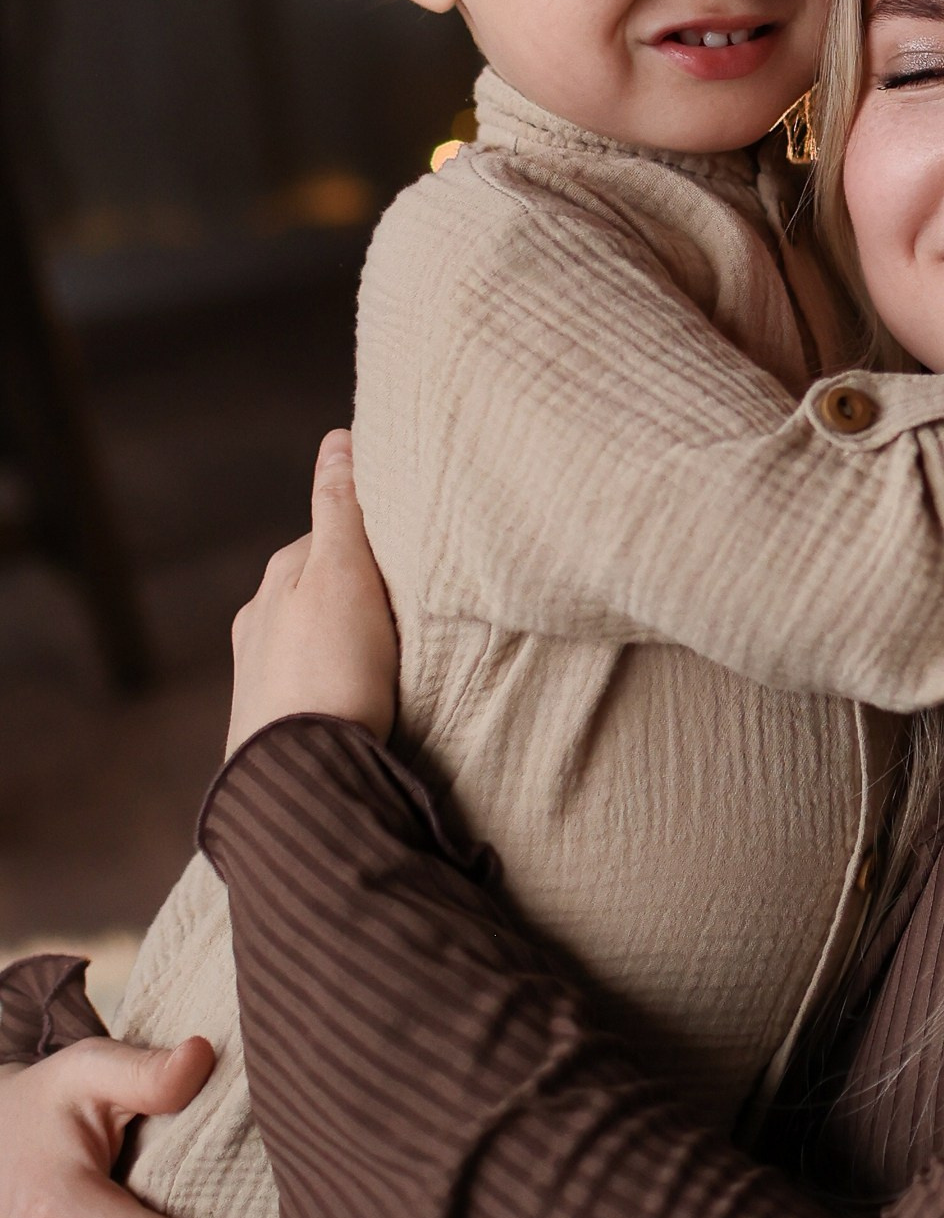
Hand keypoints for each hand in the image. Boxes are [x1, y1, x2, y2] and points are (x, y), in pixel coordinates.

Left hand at [226, 429, 398, 753]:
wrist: (300, 779)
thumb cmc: (332, 672)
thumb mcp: (345, 576)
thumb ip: (342, 511)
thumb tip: (338, 438)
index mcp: (278, 578)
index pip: (332, 535)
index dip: (374, 542)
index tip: (411, 559)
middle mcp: (258, 618)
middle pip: (321, 586)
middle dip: (359, 593)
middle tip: (410, 613)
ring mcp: (259, 671)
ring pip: (314, 635)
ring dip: (346, 640)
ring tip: (389, 663)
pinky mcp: (269, 718)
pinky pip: (311, 680)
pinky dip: (335, 679)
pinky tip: (359, 701)